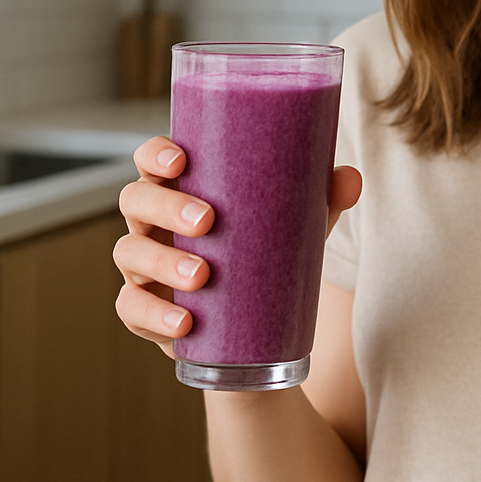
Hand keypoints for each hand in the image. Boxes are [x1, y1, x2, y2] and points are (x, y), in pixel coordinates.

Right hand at [112, 135, 362, 357]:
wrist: (253, 327)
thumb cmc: (263, 252)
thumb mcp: (293, 225)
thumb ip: (321, 199)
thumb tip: (351, 177)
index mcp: (181, 188)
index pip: (151, 160)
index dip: (155, 154)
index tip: (181, 160)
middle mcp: (152, 222)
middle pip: (135, 200)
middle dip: (165, 206)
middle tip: (207, 221)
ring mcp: (142, 267)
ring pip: (129, 253)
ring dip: (162, 262)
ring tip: (203, 275)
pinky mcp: (142, 311)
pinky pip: (130, 310)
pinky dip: (153, 315)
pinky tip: (184, 322)